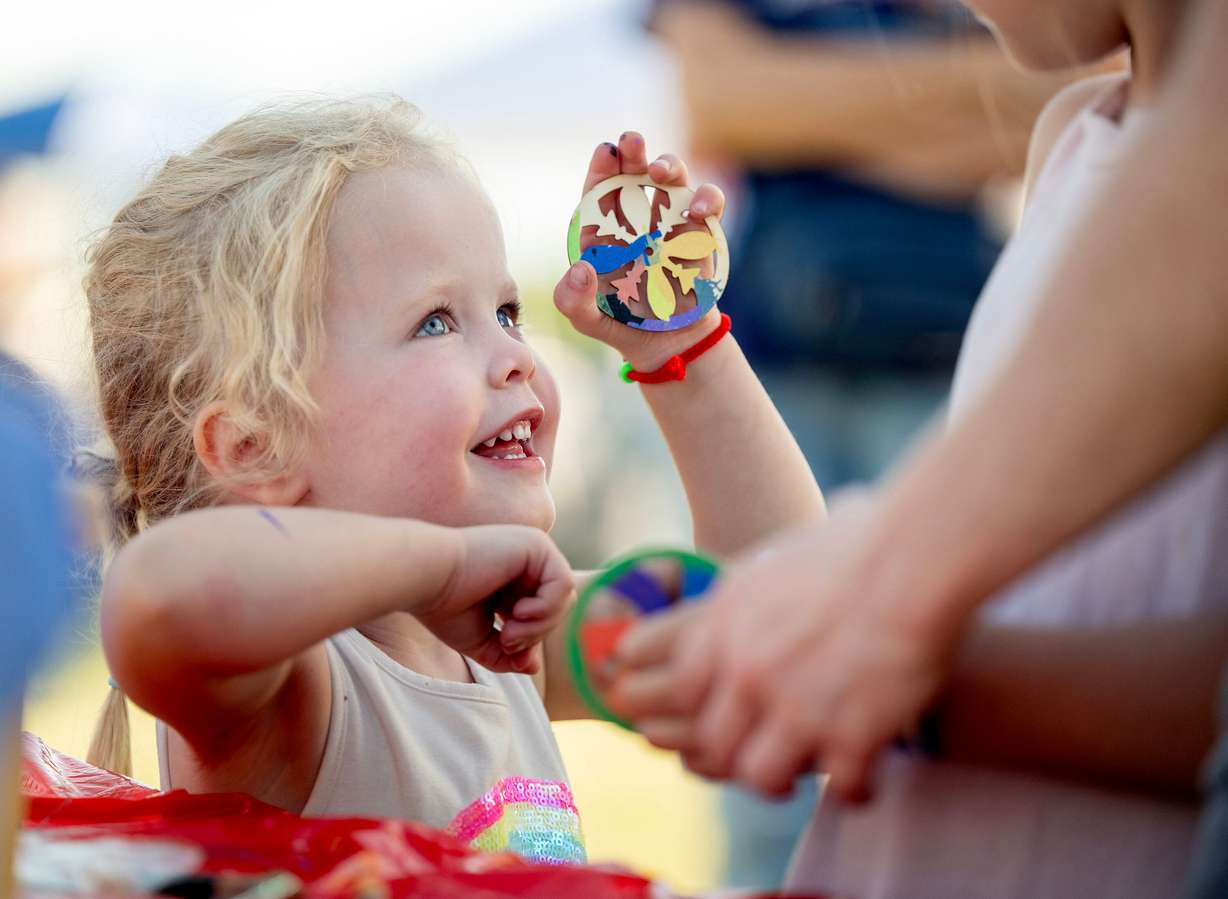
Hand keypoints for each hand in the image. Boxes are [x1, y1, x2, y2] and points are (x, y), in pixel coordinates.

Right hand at [416, 525, 574, 675]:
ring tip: (509, 632)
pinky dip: (545, 608)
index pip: (545, 614)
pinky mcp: (536, 545)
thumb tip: (533, 667)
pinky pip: (562, 584)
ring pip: (564, 598)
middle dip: (538, 633)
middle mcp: (528, 560)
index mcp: (515, 578)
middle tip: (507, 641)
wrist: (425, 578)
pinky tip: (518, 614)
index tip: (505, 648)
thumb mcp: (480, 640)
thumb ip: (508, 653)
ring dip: (541, 625)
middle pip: (559, 606)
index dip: (532, 638)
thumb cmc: (444, 607)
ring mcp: (534, 549)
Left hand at [553, 131, 726, 370]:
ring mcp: (671, 223)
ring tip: (659, 172)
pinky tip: (697, 210)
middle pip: (636, 173)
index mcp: (605, 229)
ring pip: (674, 178)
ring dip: (669, 165)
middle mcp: (637, 218)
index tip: (605, 153)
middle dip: (634, 151)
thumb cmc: (621, 326)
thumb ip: (572, 299)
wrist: (668, 346)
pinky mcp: (702, 234)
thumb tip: (582, 268)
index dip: (602, 167)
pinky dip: (707, 199)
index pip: (601, 189)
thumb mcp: (586, 320)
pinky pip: (708, 204)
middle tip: (631, 141)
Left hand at [613, 495, 958, 801]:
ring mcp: (792, 710)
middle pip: (708, 740)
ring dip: (777, 779)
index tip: (687, 713)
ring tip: (796, 775)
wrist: (912, 561)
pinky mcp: (847, 739)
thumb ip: (750, 588)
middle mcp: (745, 671)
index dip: (678, 705)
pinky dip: (854, 788)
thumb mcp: (777, 558)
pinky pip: (840, 788)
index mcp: (723, 623)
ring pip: (759, 776)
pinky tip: (864, 780)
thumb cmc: (860, 540)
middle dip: (719, 754)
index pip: (675, 683)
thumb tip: (754, 582)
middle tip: (734, 757)